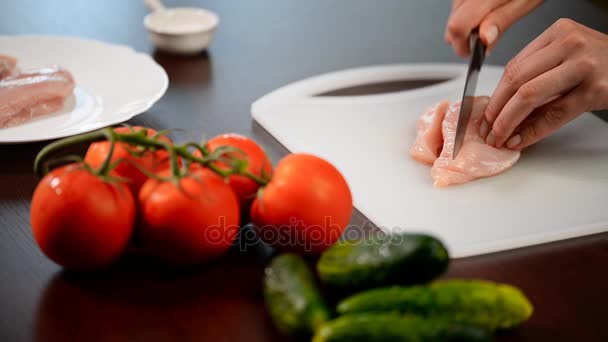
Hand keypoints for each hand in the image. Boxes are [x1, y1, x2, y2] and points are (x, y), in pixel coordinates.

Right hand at [445, 0, 542, 56]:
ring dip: (467, 23)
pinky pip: (461, 2)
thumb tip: (483, 41)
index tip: (472, 53)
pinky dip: (469, 10)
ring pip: (454, 12)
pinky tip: (485, 9)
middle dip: (465, 36)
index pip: (456, 27)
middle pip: (452, 21)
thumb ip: (501, 21)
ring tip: (489, 20)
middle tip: (485, 38)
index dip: (463, 46)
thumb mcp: (526, 2)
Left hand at [484, 19, 607, 148]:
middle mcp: (569, 44)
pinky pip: (554, 114)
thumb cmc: (603, 64)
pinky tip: (520, 140)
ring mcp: (583, 66)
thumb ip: (538, 77)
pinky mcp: (595, 90)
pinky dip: (532, 131)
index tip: (486, 114)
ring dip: (507, 121)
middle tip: (487, 129)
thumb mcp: (569, 59)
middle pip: (516, 79)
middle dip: (496, 109)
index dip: (495, 94)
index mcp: (558, 33)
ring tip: (499, 137)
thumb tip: (502, 111)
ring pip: (529, 95)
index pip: (514, 66)